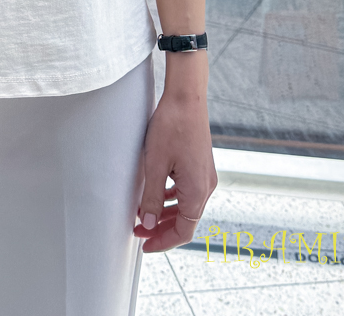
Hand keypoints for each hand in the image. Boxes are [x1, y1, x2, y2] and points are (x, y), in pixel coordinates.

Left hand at [132, 82, 216, 252]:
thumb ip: (151, 198)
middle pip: (186, 220)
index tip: (144, 245)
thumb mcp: (155, 164)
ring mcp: (204, 175)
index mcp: (197, 191)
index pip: (183, 231)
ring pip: (185, 206)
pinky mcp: (199, 164)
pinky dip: (171, 197)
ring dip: (165, 213)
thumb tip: (147, 223)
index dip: (162, 241)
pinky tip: (155, 193)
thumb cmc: (172, 127)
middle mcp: (205, 186)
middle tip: (138, 231)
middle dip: (161, 228)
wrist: (186, 97)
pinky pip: (186, 190)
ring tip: (143, 214)